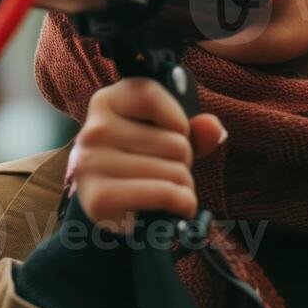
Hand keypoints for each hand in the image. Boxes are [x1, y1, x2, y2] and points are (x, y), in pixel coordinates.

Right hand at [69, 77, 226, 234]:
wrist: (109, 212)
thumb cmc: (138, 166)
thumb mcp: (163, 138)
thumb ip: (191, 130)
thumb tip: (214, 129)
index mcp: (105, 103)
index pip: (151, 95)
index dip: (177, 120)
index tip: (174, 136)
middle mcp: (94, 131)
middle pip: (175, 142)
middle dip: (184, 162)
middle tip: (167, 173)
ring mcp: (93, 165)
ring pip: (175, 171)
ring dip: (185, 187)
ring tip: (168, 192)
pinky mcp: (100, 198)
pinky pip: (166, 194)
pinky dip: (184, 204)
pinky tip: (177, 207)